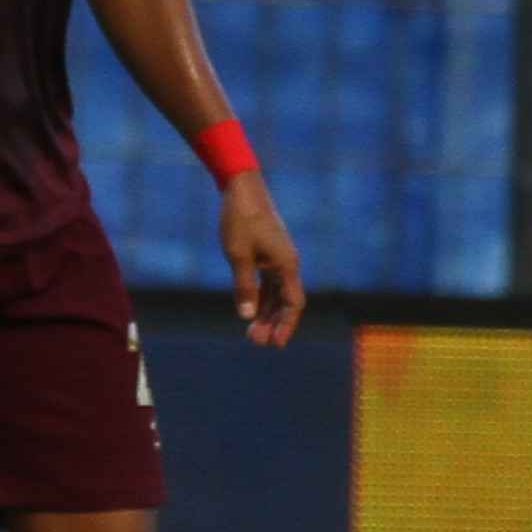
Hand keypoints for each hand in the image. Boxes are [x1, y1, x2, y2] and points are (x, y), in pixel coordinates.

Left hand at [221, 171, 304, 347]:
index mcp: (286, 263)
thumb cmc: (240, 219)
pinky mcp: (268, 252)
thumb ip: (244, 286)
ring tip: (251, 332)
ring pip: (277, 293)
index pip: (293, 303)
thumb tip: (246, 316)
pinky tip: (250, 309)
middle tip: (256, 341)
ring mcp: (278, 257)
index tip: (276, 343)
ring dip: (266, 312)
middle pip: (286, 301)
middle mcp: (287, 262)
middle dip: (273, 323)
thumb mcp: (238, 255)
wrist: (241, 188)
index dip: (286, 325)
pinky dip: (261, 296)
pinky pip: (269, 281)